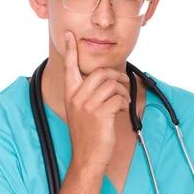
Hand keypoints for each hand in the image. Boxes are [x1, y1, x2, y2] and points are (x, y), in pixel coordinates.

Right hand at [63, 30, 130, 175]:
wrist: (87, 158)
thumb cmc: (87, 136)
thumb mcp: (80, 112)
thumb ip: (86, 95)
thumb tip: (104, 81)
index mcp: (70, 95)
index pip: (69, 67)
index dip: (70, 50)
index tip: (69, 35)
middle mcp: (76, 97)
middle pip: (100, 72)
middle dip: (116, 76)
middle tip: (123, 83)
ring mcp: (88, 105)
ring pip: (112, 84)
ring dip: (123, 92)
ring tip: (122, 102)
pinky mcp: (100, 114)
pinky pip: (118, 98)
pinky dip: (124, 103)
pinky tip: (120, 112)